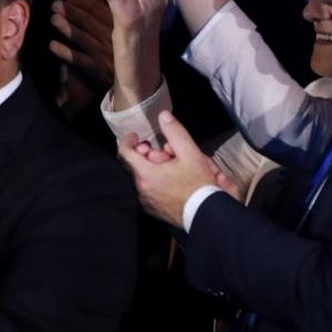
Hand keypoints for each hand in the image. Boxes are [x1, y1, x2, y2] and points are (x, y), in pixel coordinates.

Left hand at [48, 0, 115, 90]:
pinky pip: (82, 61)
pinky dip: (67, 52)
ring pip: (86, 39)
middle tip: (55, 4)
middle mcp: (114, 40)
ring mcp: (107, 55)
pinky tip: (52, 45)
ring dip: (69, 28)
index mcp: (120, 27)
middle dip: (73, 12)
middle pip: (91, 23)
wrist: (134, 82)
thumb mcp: (119, 30)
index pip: (101, 11)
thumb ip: (106, 11)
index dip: (85, 2)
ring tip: (53, 19)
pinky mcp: (100, 71)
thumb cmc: (120, 50)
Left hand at [117, 110, 239, 227]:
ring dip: (155, 168)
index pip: (125, 152)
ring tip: (175, 166)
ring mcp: (146, 201)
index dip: (129, 140)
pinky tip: (175, 180)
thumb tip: (163, 116)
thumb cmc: (199, 185)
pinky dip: (158, 181)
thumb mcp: (191, 154)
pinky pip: (149, 190)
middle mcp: (141, 189)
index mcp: (145, 174)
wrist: (207, 215)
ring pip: (144, 177)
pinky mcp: (154, 210)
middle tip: (167, 152)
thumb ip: (175, 132)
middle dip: (150, 154)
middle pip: (137, 164)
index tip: (138, 136)